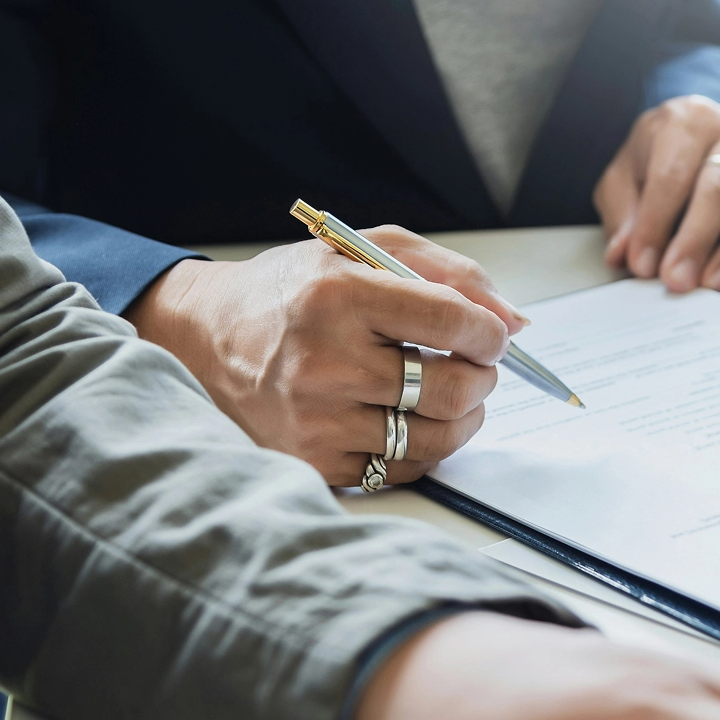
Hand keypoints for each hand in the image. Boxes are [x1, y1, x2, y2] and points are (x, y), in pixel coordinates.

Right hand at [126, 228, 526, 485]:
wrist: (205, 337)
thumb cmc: (292, 290)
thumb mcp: (360, 250)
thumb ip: (444, 273)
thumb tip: (514, 319)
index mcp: (338, 296)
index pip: (451, 321)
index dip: (490, 331)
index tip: (492, 335)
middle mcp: (324, 361)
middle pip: (451, 389)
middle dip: (484, 377)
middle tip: (476, 366)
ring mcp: (316, 420)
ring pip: (434, 438)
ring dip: (464, 417)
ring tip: (452, 394)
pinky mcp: (311, 461)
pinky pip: (400, 469)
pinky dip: (423, 447)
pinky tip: (412, 420)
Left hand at [595, 96, 719, 292]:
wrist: (699, 137)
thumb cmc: (656, 161)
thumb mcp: (624, 178)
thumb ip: (622, 214)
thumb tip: (622, 255)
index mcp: (687, 121)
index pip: (671, 175)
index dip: (656, 224)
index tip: (643, 264)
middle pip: (719, 189)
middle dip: (696, 241)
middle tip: (678, 280)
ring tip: (713, 285)